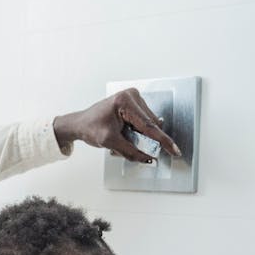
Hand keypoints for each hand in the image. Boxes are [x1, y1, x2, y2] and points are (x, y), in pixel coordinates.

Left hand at [53, 88, 180, 161]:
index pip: (148, 125)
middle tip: (124, 143)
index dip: (163, 140)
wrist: (80, 123)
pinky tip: (123, 133)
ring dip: (138, 136)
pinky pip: (144, 123)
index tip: (174, 150)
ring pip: (148, 125)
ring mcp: (134, 98)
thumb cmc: (90, 127)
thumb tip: (148, 158)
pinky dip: (136, 132)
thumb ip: (130, 151)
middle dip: (142, 139)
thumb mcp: (109, 142)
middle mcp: (132, 96)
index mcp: (125, 102)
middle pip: (149, 125)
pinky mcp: (134, 104)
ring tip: (120, 137)